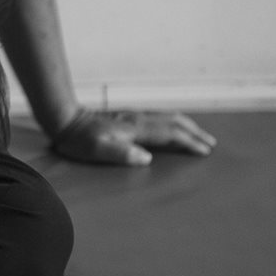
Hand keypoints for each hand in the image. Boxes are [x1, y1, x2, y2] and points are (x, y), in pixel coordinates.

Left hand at [51, 108, 216, 166]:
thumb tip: (146, 158)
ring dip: (185, 125)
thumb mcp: (96, 150)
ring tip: (198, 134)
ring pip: (167, 117)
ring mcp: (133, 117)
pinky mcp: (127, 118)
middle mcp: (138, 120)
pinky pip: (158, 118)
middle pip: (173, 122)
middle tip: (211, 143)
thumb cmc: (77, 139)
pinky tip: (170, 127)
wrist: (64, 119)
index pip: (169, 134)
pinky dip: (172, 122)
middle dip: (194, 132)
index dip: (189, 142)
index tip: (205, 151)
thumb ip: (121, 154)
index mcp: (135, 129)